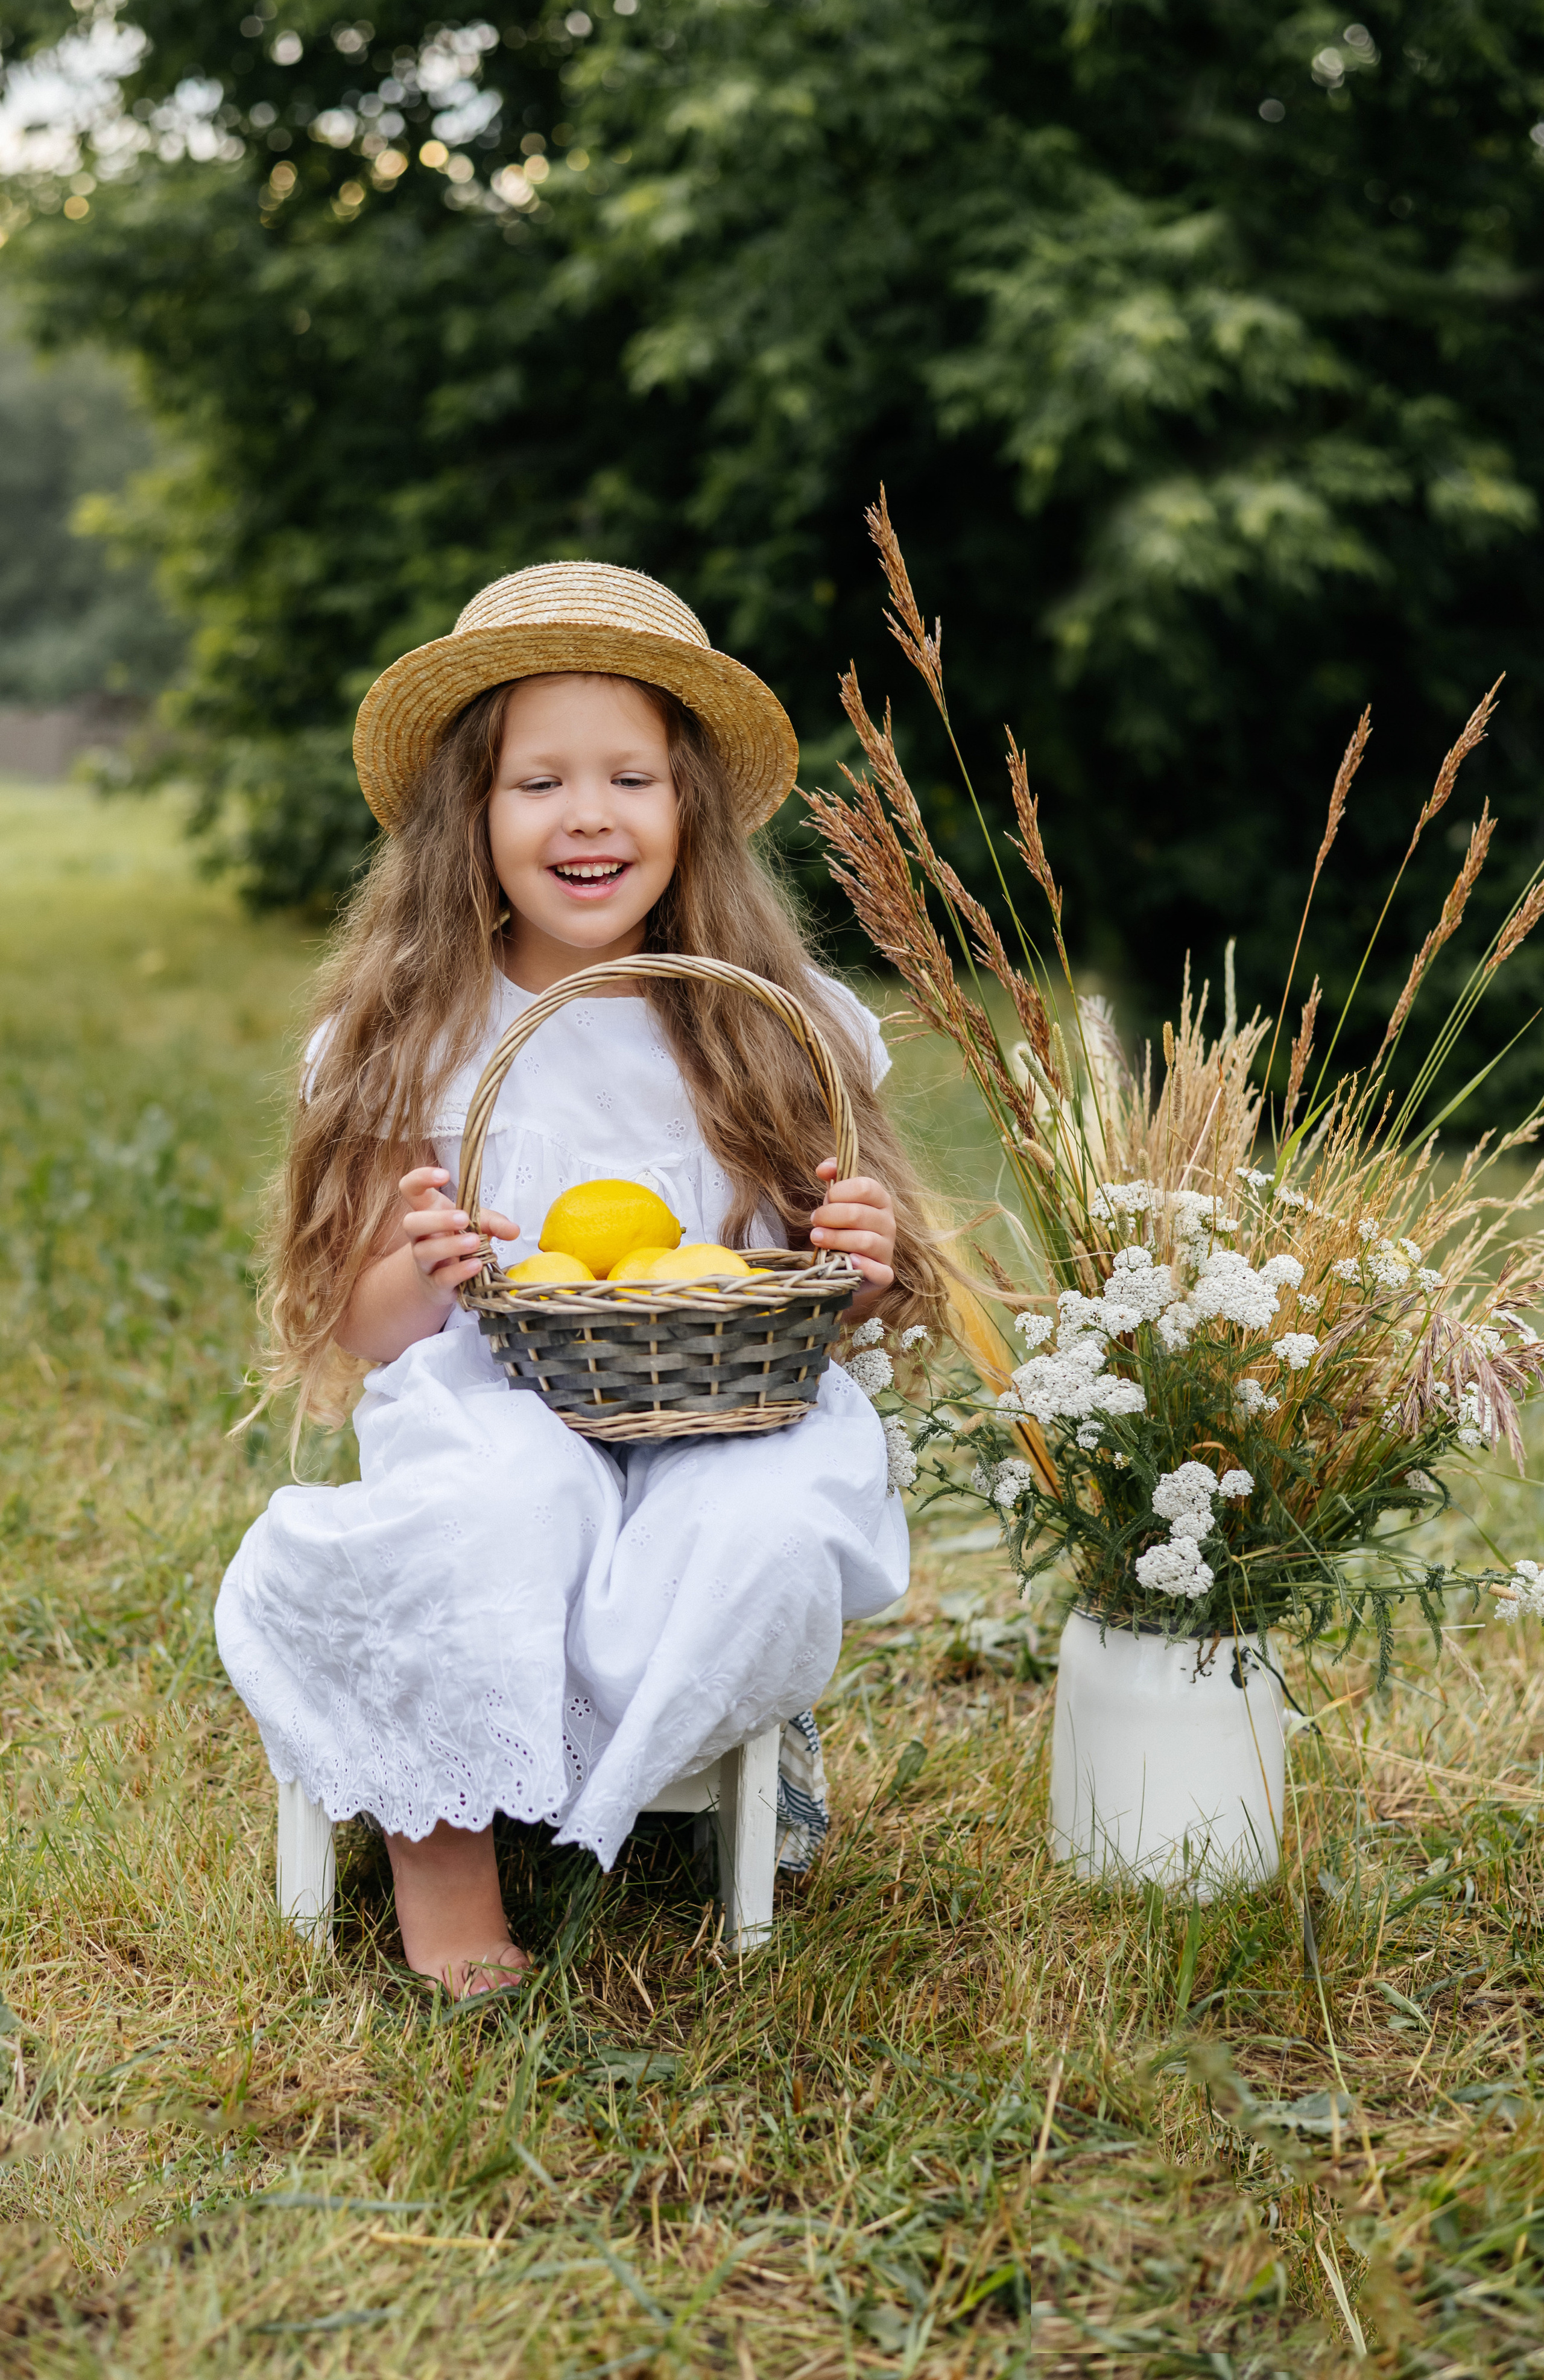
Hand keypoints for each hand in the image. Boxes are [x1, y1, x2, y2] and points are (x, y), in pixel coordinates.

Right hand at [399, 1167, 518, 1305]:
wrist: (443, 1281)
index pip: (410, 1188)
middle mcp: (420, 1236)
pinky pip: (441, 1278)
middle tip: (463, 1218)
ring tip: (475, 1242)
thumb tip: (514, 1230)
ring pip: (424, 1252)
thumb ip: (494, 1223)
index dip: (421, 1178)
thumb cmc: (458, 1243)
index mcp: (427, 1212)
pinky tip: (476, 1264)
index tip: (445, 1175)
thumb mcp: (478, 1226)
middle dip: (436, 1219)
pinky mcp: (435, 1284)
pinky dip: (459, 1271)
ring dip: (450, 1246)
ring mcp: (424, 1262)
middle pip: (411, 1223)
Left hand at [809, 1161, 895, 1289]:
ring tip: (816, 1238)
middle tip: (814, 1220)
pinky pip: (879, 1271)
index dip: (840, 1191)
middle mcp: (888, 1223)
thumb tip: (824, 1168)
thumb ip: (834, 1178)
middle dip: (829, 1216)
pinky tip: (847, 1261)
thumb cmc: (842, 1226)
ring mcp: (887, 1249)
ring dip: (835, 1239)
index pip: (865, 1187)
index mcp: (880, 1200)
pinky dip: (863, 1266)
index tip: (825, 1198)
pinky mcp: (884, 1274)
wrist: (847, 1263)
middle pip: (858, 1214)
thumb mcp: (838, 1200)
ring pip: (865, 1241)